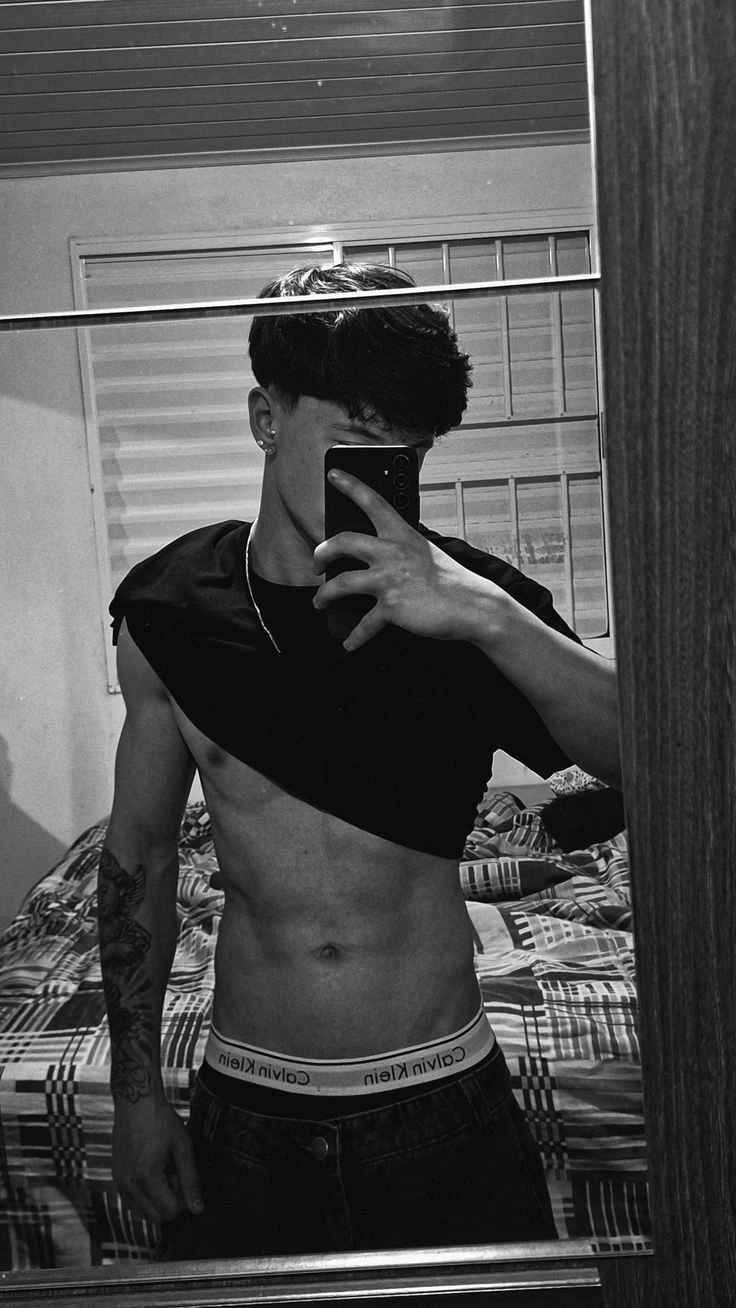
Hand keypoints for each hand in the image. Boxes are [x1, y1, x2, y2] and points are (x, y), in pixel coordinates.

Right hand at [112, 1096, 203, 1223]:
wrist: (136, 1102)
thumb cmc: (161, 1120)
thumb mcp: (183, 1147)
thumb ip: (191, 1180)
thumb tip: (198, 1209)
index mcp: (146, 1178)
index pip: (170, 1213)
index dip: (183, 1200)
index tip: (183, 1176)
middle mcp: (128, 1185)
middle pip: (156, 1217)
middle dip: (170, 1202)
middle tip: (174, 1172)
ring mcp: (119, 1182)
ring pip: (144, 1211)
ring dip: (158, 1199)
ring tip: (164, 1170)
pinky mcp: (116, 1177)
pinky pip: (133, 1200)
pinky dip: (146, 1193)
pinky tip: (153, 1168)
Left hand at [313, 468, 504, 650]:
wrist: (473, 606)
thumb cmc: (450, 581)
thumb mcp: (425, 553)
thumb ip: (400, 550)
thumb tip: (372, 562)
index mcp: (402, 533)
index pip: (372, 501)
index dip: (350, 484)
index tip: (333, 473)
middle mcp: (392, 552)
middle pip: (342, 542)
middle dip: (322, 553)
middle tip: (317, 562)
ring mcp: (390, 579)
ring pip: (340, 584)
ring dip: (323, 596)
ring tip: (319, 602)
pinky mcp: (392, 606)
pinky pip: (364, 624)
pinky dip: (354, 637)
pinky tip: (348, 643)